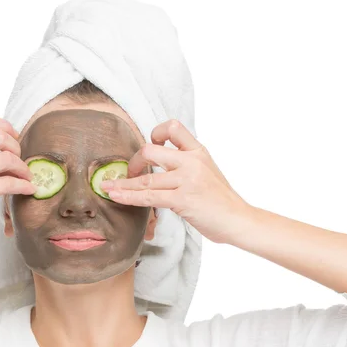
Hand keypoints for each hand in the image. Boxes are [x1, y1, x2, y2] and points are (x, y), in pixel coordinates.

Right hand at [0, 114, 36, 237]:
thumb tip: (2, 149)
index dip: (5, 126)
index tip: (13, 138)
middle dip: (16, 146)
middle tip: (19, 159)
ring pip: (6, 158)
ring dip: (22, 167)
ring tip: (26, 176)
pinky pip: (7, 184)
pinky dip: (23, 186)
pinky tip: (29, 189)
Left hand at [100, 119, 252, 243]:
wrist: (238, 219)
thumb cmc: (221, 201)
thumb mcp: (207, 172)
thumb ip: (187, 164)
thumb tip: (162, 167)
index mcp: (198, 152)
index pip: (173, 127)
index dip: (156, 133)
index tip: (150, 145)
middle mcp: (192, 161)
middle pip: (151, 150)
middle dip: (134, 162)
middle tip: (129, 173)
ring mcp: (187, 180)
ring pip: (145, 178)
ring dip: (123, 184)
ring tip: (107, 187)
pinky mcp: (182, 199)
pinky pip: (148, 196)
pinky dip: (128, 197)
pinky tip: (116, 197)